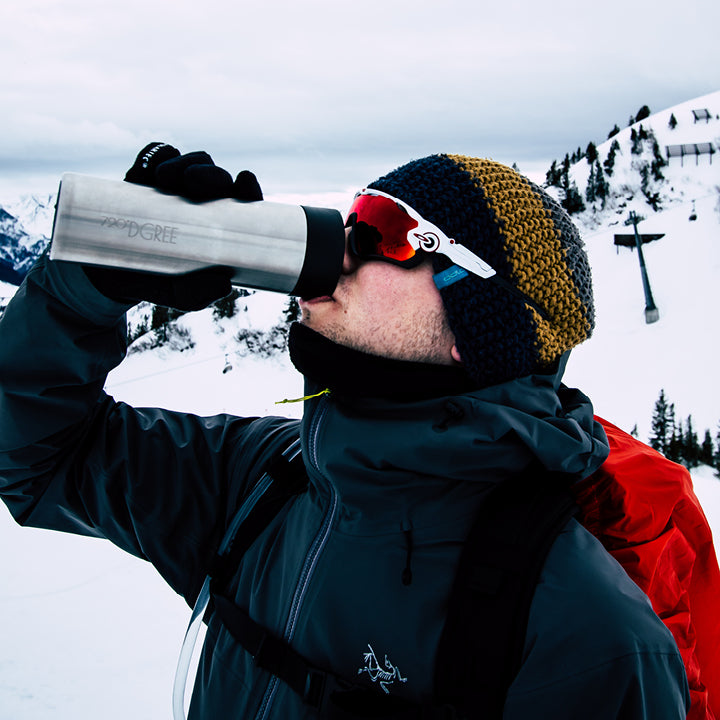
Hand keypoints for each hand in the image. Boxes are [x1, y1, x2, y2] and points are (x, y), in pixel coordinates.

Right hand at [84, 142, 262, 310]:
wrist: (110, 273)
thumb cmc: (158, 281)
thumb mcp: (179, 296)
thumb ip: (199, 293)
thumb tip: (223, 283)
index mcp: (221, 226)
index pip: (244, 203)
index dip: (249, 190)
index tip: (245, 180)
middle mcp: (204, 202)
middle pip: (218, 175)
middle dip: (210, 172)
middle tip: (192, 180)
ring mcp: (177, 186)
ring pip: (193, 160)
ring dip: (182, 163)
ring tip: (162, 179)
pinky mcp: (148, 176)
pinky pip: (159, 153)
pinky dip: (156, 154)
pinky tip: (147, 169)